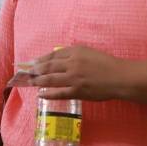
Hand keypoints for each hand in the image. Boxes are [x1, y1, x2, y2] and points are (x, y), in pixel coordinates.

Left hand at [7, 45, 125, 100]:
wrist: (120, 78)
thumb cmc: (106, 64)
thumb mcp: (89, 52)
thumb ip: (73, 54)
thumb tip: (57, 59)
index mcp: (75, 52)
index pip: (53, 55)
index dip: (41, 59)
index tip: (32, 62)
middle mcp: (72, 63)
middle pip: (48, 66)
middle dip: (35, 70)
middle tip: (26, 73)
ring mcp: (74, 78)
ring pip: (50, 79)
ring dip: (38, 81)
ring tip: (31, 83)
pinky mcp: (77, 91)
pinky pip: (59, 93)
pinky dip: (48, 94)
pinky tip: (41, 94)